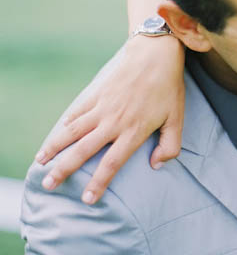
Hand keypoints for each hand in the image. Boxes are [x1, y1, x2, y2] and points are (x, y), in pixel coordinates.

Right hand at [36, 35, 185, 203]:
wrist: (154, 55)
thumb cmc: (169, 88)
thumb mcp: (177, 119)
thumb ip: (170, 146)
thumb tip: (156, 165)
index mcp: (134, 131)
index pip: (112, 163)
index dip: (99, 183)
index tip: (87, 199)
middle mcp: (114, 122)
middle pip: (83, 151)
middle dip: (64, 170)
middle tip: (48, 185)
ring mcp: (102, 107)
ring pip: (73, 131)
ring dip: (55, 147)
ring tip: (41, 161)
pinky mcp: (96, 94)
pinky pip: (77, 112)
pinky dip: (65, 124)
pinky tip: (58, 133)